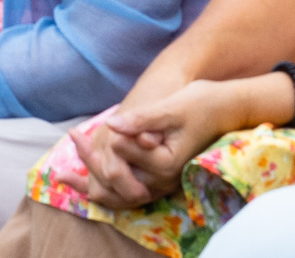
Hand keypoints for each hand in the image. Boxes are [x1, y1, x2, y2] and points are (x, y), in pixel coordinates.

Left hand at [85, 78, 249, 207]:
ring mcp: (161, 180)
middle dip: (89, 163)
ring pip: (120, 190)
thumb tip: (112, 126)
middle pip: (115, 180)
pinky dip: (108, 177)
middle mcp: (163, 180)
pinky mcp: (159, 175)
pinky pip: (128, 186)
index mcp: (164, 165)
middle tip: (70, 137)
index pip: (120, 158)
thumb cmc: (200, 103)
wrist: (225, 108)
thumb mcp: (169, 108)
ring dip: (94, 175)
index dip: (99, 143)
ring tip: (70, 163)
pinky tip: (91, 165)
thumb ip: (142, 120)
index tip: (79, 129)